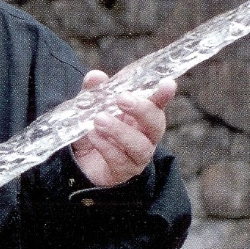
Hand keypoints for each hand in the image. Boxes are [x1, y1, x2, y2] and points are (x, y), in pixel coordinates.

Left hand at [70, 70, 175, 186]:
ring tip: (99, 119)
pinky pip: (119, 160)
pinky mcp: (124, 172)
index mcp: (143, 116)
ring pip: (140, 145)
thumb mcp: (90, 108)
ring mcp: (138, 156)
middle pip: (155, 124)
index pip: (158, 103)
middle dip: (141, 110)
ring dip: (119, 130)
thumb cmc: (95, 131)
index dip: (164, 94)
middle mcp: (146, 136)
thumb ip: (94, 92)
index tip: (167, 84)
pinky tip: (93, 135)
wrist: (82, 162)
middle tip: (121, 98)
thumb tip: (96, 76)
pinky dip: (106, 146)